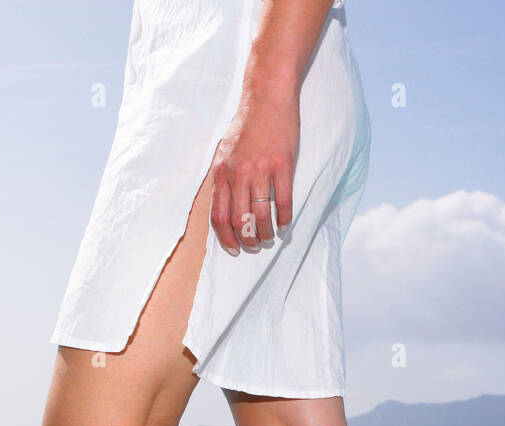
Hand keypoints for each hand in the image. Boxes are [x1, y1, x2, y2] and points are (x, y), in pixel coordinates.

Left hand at [210, 91, 298, 254]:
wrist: (266, 98)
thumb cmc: (247, 126)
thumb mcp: (225, 151)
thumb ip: (224, 178)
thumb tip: (225, 207)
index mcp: (221, 172)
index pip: (219, 216)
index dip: (226, 238)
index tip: (234, 249)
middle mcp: (238, 173)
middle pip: (239, 220)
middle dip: (248, 239)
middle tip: (256, 245)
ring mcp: (260, 169)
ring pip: (261, 215)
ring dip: (266, 232)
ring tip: (270, 237)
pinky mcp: (282, 165)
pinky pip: (283, 201)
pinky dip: (284, 218)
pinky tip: (285, 224)